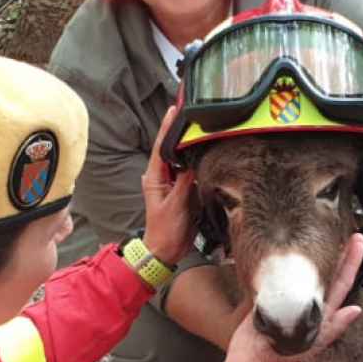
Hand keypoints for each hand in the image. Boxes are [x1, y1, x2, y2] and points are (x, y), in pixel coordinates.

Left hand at [141, 106, 195, 263]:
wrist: (166, 252)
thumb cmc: (164, 231)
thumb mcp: (175, 205)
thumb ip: (184, 182)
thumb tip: (193, 161)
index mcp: (155, 177)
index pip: (161, 147)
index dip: (167, 128)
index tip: (174, 109)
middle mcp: (163, 178)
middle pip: (173, 150)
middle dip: (182, 132)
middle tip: (192, 113)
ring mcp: (174, 184)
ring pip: (184, 161)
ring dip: (192, 147)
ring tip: (202, 129)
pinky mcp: (184, 192)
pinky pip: (192, 174)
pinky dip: (199, 164)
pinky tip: (207, 154)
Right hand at [211, 233, 362, 361]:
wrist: (254, 351)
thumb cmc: (283, 350)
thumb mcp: (314, 342)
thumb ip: (335, 326)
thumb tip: (356, 309)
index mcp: (324, 309)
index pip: (343, 281)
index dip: (352, 262)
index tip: (359, 242)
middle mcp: (314, 299)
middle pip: (334, 273)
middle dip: (346, 254)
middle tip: (356, 236)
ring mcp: (298, 295)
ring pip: (318, 271)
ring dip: (328, 255)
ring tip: (337, 238)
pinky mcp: (282, 292)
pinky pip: (297, 273)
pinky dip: (304, 261)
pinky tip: (304, 249)